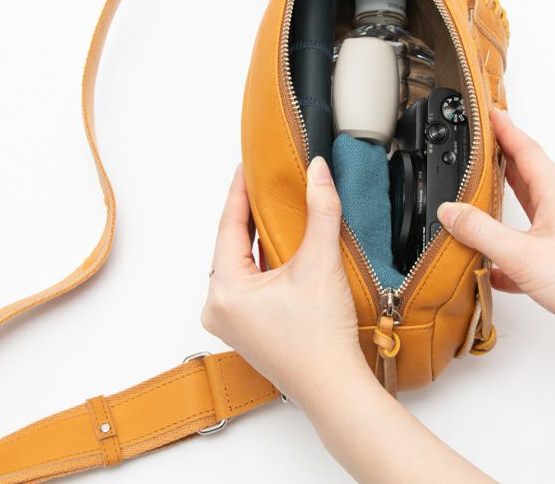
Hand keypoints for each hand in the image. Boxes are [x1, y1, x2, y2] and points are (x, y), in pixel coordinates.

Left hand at [200, 157, 369, 407]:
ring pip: (239, 264)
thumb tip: (317, 172)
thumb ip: (320, 210)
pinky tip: (277, 247)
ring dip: (255, 237)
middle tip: (260, 181)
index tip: (246, 166)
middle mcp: (219, 307)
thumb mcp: (319, 263)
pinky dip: (261, 260)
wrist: (334, 387)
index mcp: (225, 290)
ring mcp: (232, 321)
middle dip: (247, 213)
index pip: (228, 225)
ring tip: (270, 207)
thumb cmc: (320, 339)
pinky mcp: (247, 329)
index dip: (238, 191)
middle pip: (231, 245)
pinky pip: (248, 282)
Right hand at [438, 108, 554, 350]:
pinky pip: (531, 240)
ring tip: (482, 190)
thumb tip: (450, 211)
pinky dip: (510, 244)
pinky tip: (493, 264)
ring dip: (506, 195)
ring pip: (530, 205)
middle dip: (503, 156)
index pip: (525, 150)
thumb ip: (481, 232)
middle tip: (481, 143)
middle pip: (527, 172)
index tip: (489, 112)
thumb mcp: (522, 255)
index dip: (505, 129)